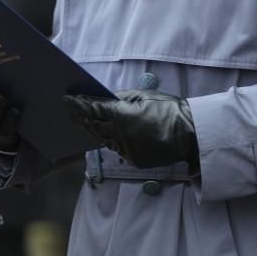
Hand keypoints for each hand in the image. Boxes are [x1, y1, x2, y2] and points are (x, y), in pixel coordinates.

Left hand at [63, 90, 197, 168]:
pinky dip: (110, 141)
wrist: (189, 134)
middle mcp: (120, 134)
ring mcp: (126, 149)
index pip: (93, 108)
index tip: (67, 100)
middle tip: (70, 114)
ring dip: (92, 131)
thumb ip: (122, 98)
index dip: (78, 104)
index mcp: (121, 115)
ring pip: (103, 140)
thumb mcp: (144, 96)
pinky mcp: (134, 159)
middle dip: (81, 118)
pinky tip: (105, 136)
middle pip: (94, 126)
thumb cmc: (168, 110)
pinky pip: (117, 149)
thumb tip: (108, 98)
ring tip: (84, 124)